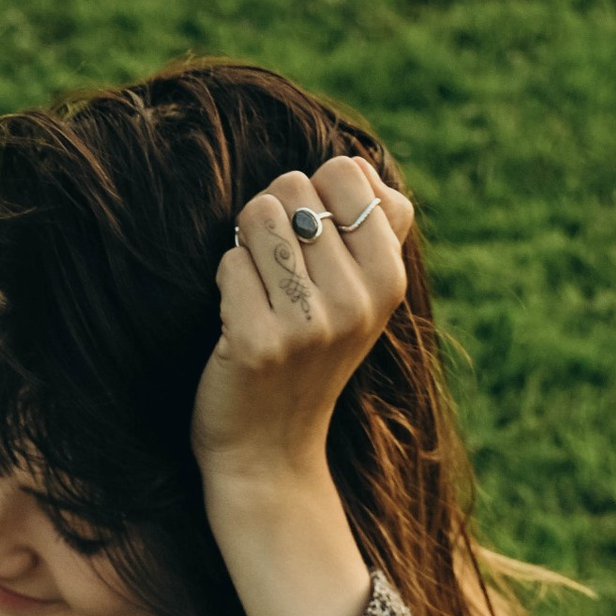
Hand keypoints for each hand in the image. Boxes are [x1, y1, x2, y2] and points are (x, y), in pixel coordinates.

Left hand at [191, 155, 417, 500]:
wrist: (270, 453)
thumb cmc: (310, 358)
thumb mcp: (363, 297)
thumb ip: (374, 226)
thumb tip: (358, 162)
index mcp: (389, 279)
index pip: (347, 170)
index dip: (316, 190)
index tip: (310, 240)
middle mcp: (356, 301)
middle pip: (295, 186)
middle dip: (275, 216)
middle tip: (277, 273)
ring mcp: (308, 325)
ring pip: (259, 215)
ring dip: (248, 247)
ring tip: (259, 294)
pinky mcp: (258, 344)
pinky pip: (229, 262)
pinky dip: (226, 284)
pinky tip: (237, 324)